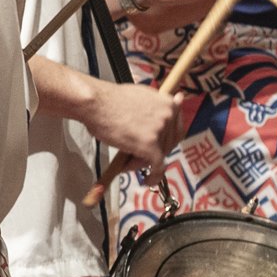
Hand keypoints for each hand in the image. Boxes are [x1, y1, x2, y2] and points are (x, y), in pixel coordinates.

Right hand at [69, 73, 189, 167]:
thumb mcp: (143, 96)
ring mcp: (159, 130)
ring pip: (159, 155)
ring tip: (126, 161)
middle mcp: (168, 116)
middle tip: (135, 156)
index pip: (176, 129)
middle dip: (153, 152)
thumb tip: (180, 99)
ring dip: (143, 162)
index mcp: (168, 103)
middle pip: (168, 144)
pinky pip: (157, 166)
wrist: (96, 103)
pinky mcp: (149, 145)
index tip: (156, 146)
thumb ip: (159, 104)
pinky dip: (154, 176)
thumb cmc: (112, 99)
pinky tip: (147, 181)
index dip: (165, 141)